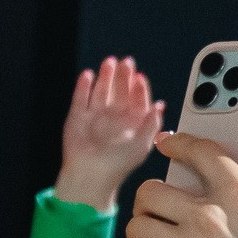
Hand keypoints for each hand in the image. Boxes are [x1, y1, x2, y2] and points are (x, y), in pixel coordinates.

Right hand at [53, 55, 164, 212]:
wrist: (91, 174)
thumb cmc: (118, 165)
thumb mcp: (142, 145)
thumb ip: (151, 124)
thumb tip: (160, 106)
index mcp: (132, 123)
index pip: (137, 100)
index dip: (139, 88)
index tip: (140, 77)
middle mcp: (114, 117)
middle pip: (120, 91)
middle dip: (123, 76)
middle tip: (126, 62)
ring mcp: (96, 115)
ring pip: (101, 90)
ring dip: (105, 76)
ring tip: (110, 63)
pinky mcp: (77, 117)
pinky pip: (80, 97)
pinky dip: (83, 86)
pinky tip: (88, 75)